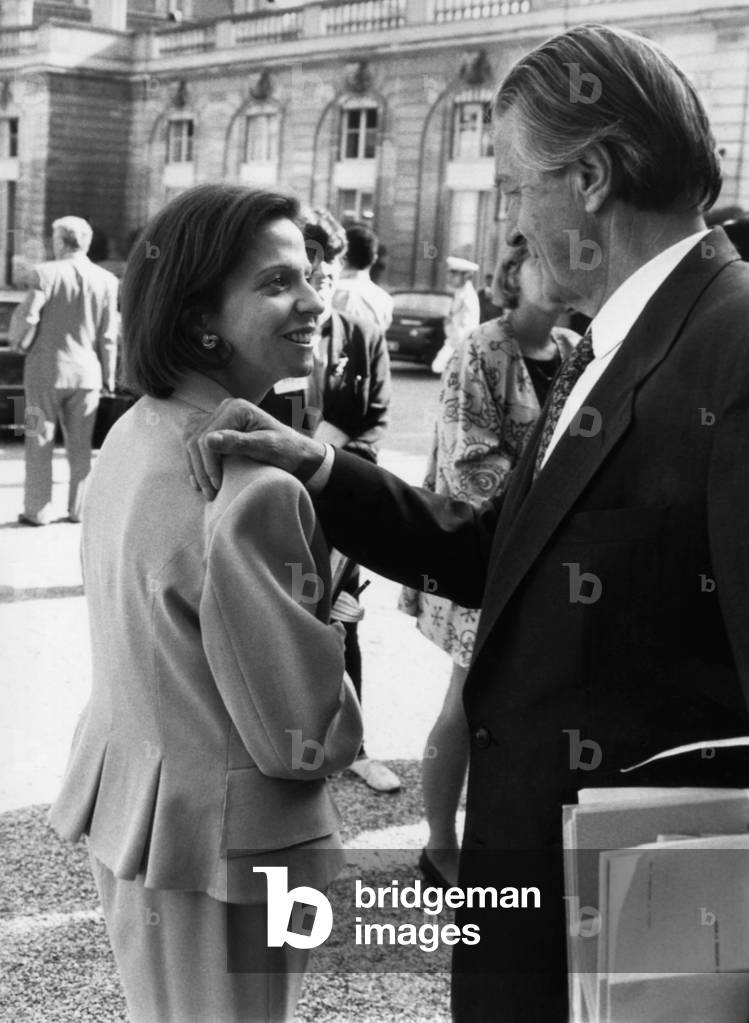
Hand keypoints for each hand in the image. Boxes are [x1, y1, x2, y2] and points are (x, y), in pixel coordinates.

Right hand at [184, 397, 326, 499]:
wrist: (296, 453)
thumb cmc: (286, 451)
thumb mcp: (267, 448)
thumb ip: (239, 443)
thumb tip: (208, 440)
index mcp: (236, 408)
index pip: (206, 437)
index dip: (208, 464)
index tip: (217, 485)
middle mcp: (225, 407)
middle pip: (195, 439)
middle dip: (200, 468)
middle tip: (211, 493)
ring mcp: (220, 416)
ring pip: (191, 440)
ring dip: (194, 466)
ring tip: (205, 489)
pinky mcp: (218, 427)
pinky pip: (194, 441)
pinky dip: (194, 461)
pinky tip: (199, 478)